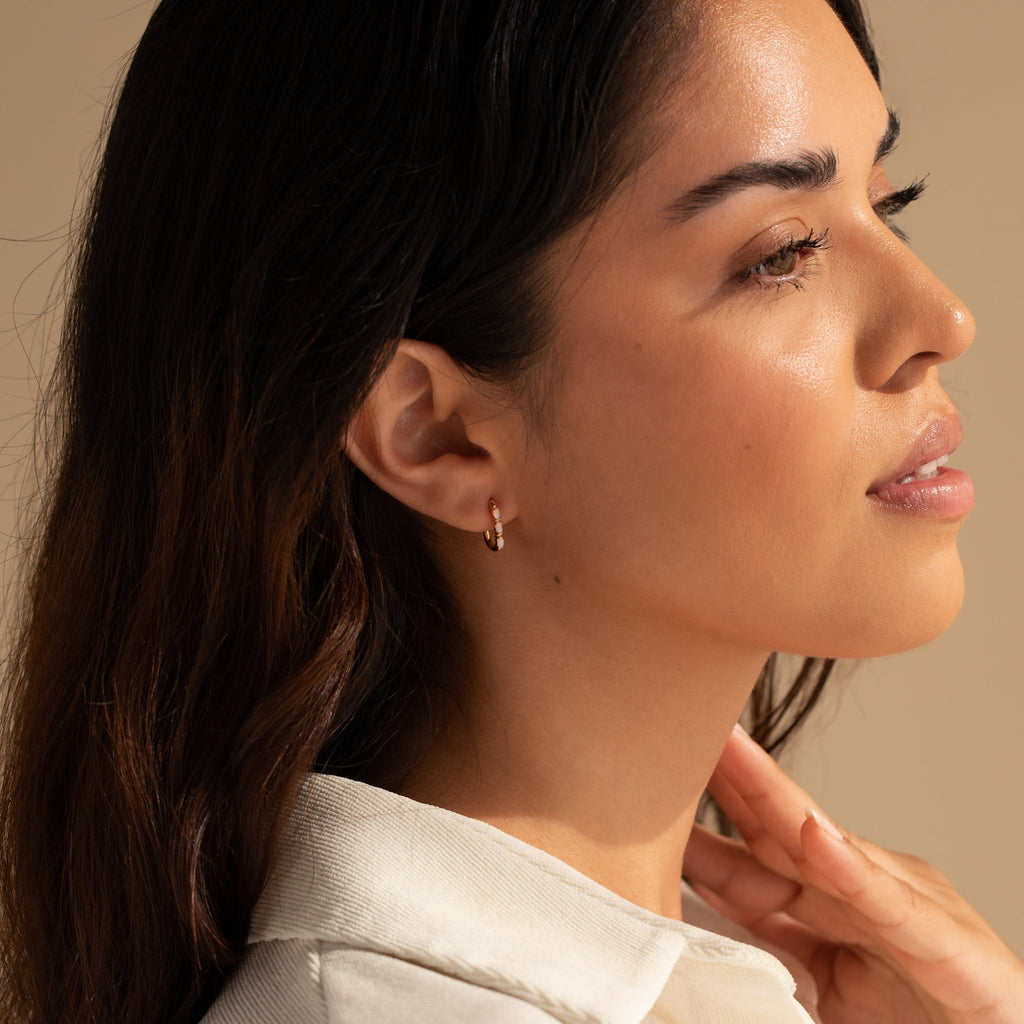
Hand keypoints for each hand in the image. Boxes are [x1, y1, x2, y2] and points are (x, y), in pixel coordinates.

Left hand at [683, 725, 1023, 1023]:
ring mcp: (898, 905)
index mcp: (819, 903)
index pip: (744, 853)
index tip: (641, 780)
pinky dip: (851, 868)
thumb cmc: (913, 1018)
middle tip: (675, 723)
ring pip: (823, 843)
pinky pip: (889, 903)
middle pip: (774, 826)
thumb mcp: (814, 983)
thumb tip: (678, 935)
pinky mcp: (943, 943)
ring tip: (727, 747)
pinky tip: (815, 835)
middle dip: (724, 774)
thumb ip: (759, 950)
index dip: (696, 818)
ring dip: (773, 793)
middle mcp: (852, 888)